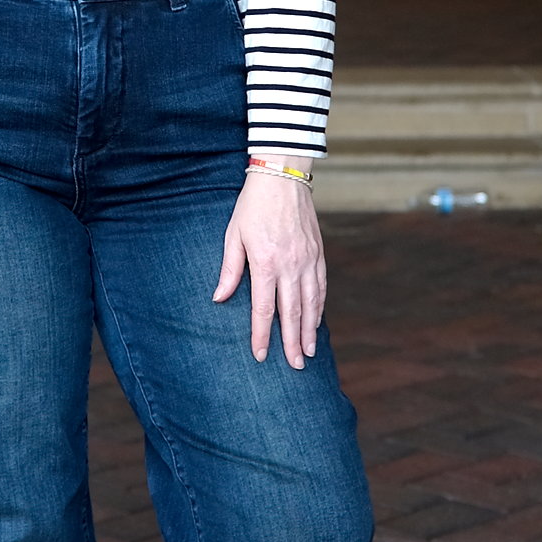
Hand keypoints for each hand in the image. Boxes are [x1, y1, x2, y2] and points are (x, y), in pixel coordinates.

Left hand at [213, 169, 325, 368]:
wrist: (283, 175)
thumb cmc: (252, 205)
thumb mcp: (233, 235)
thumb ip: (230, 270)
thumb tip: (220, 298)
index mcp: (266, 263)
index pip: (265, 309)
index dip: (262, 335)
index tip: (260, 355)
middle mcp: (291, 265)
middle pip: (292, 313)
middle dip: (292, 342)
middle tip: (295, 366)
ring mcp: (308, 259)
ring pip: (312, 303)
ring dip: (311, 330)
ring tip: (309, 352)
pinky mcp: (318, 252)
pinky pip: (321, 286)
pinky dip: (320, 307)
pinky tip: (317, 320)